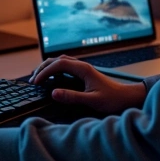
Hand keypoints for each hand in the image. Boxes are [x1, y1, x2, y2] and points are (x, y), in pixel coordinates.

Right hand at [31, 55, 146, 114]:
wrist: (127, 97)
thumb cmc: (112, 99)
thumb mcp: (92, 100)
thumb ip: (72, 97)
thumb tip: (53, 93)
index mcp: (83, 69)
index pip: (58, 65)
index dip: (44, 72)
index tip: (36, 82)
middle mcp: (83, 66)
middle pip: (57, 60)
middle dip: (43, 67)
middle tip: (33, 80)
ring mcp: (83, 69)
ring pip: (61, 62)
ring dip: (48, 67)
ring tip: (38, 77)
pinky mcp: (84, 74)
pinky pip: (66, 67)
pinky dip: (55, 70)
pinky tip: (52, 78)